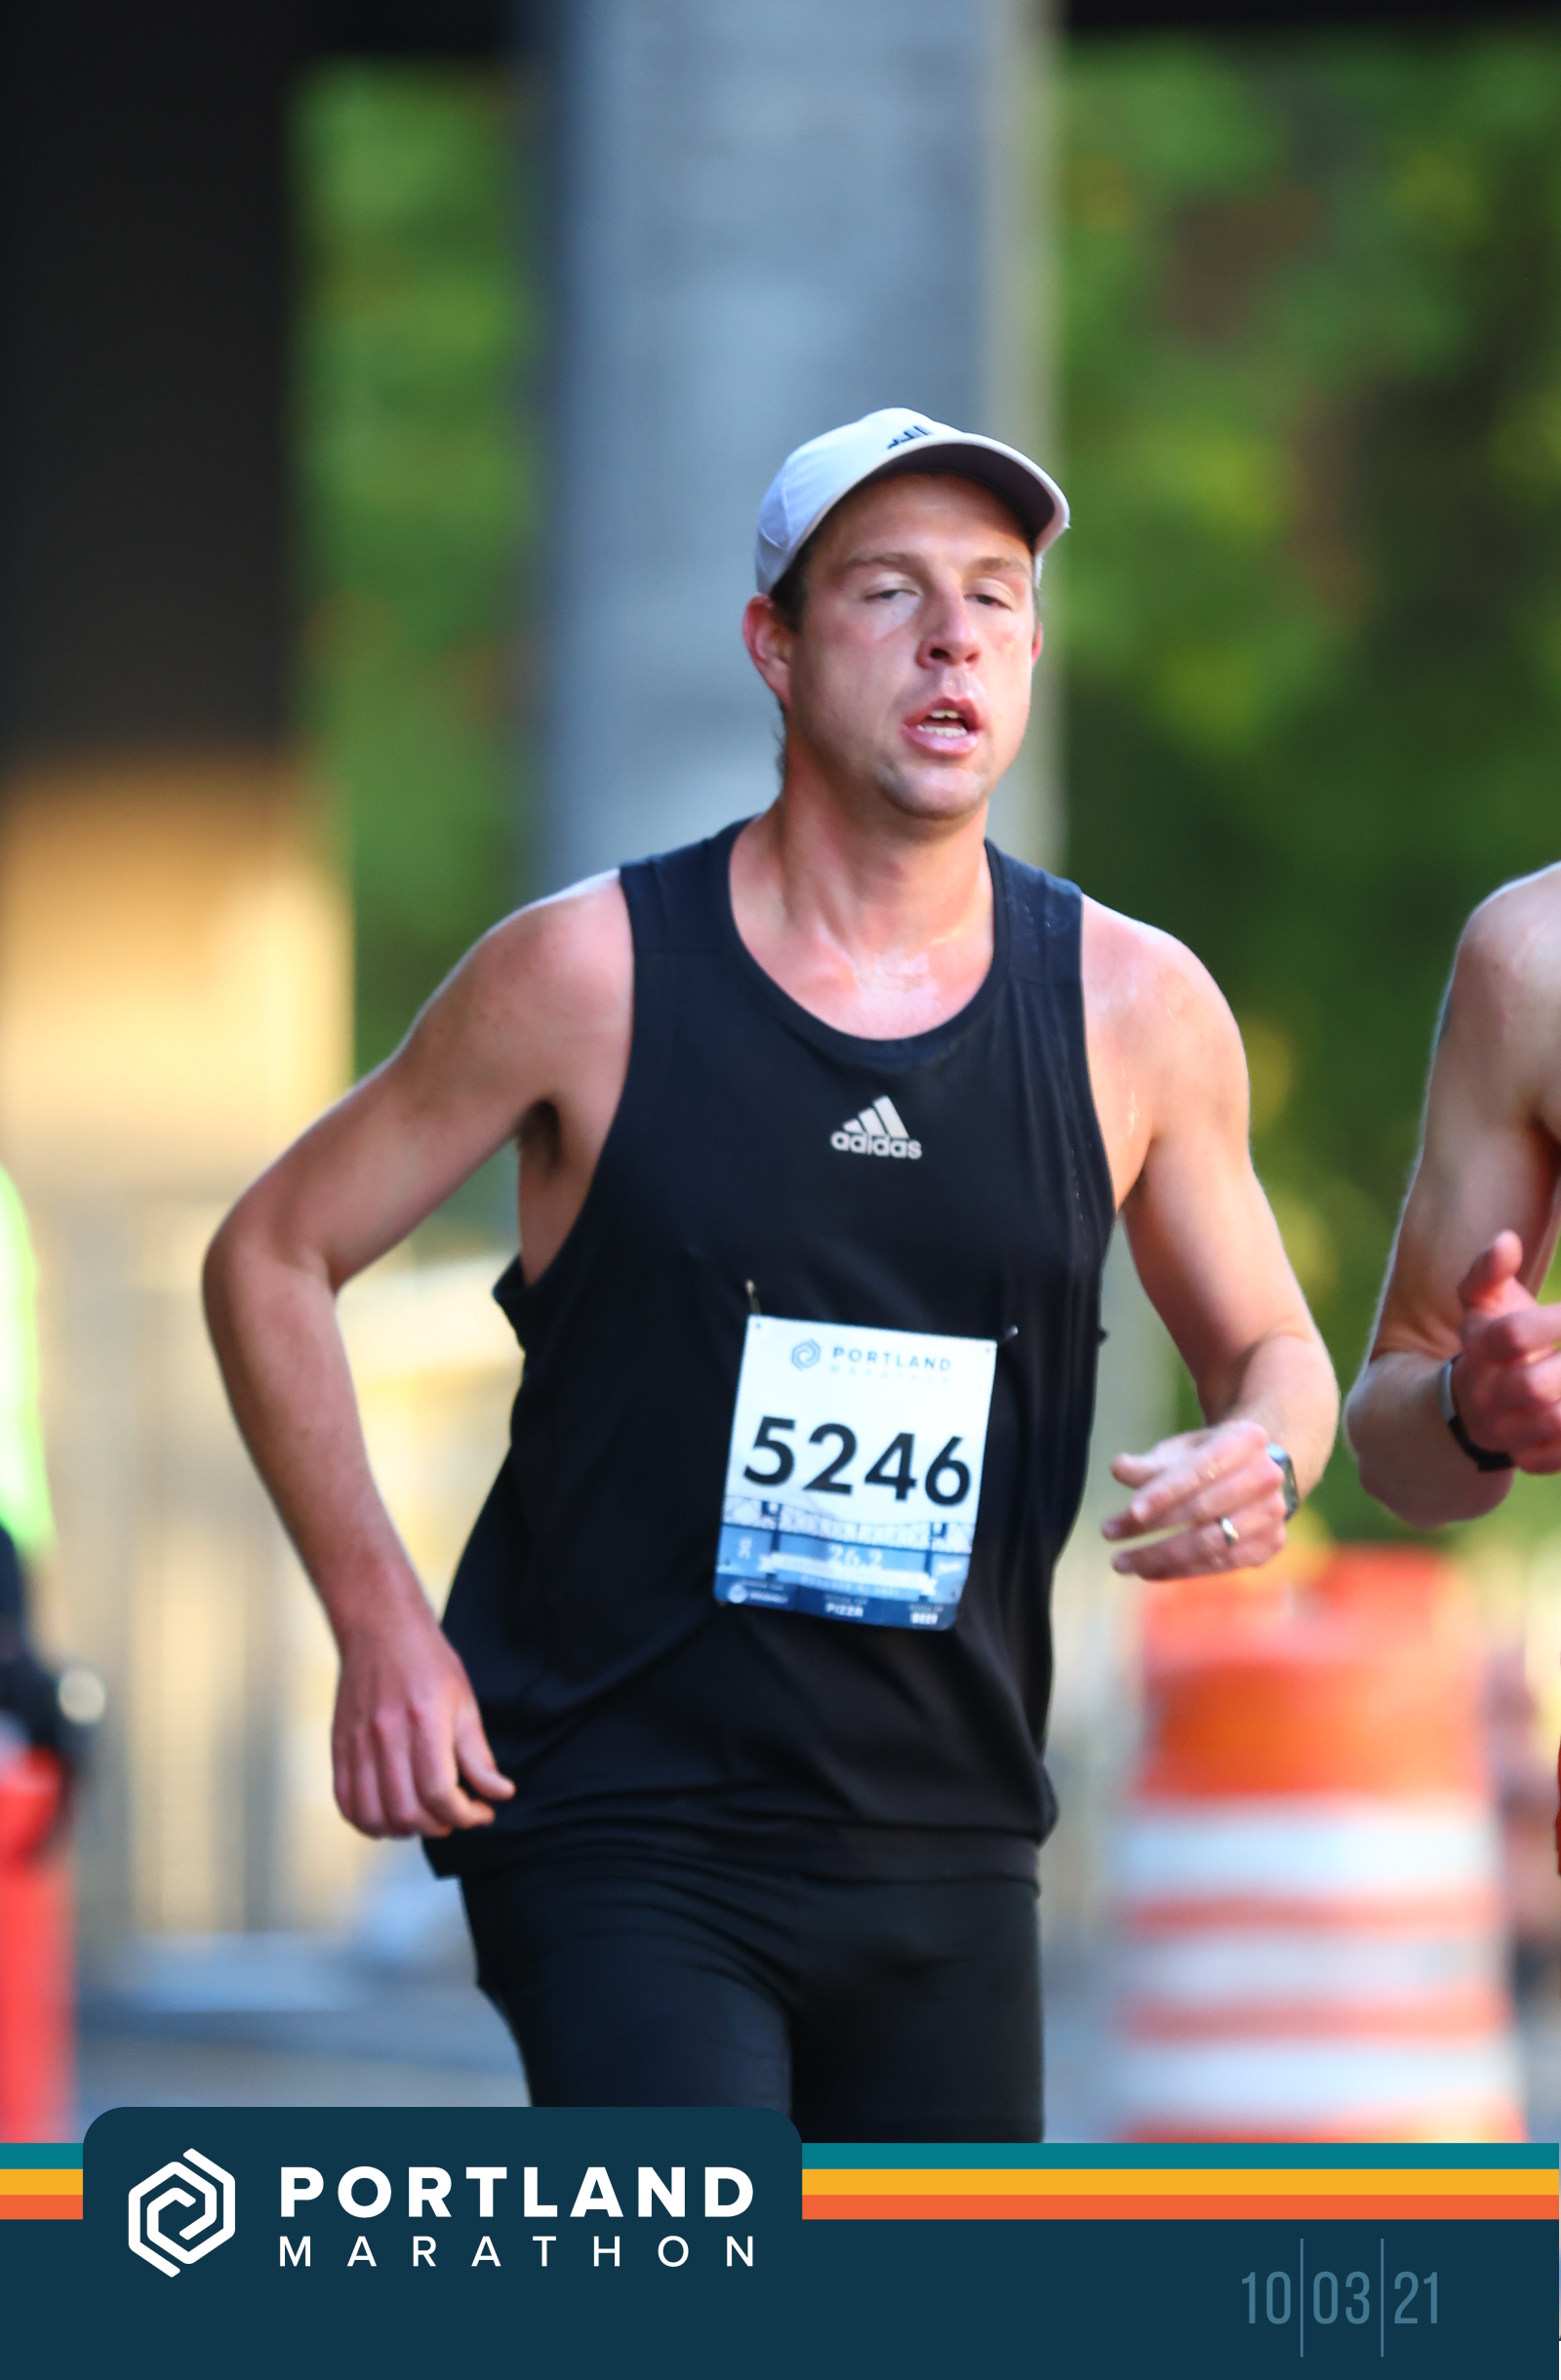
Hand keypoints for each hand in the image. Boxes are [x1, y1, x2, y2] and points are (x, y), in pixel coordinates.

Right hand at [331, 1597, 515, 1837]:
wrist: (379, 1628)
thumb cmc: (426, 1661)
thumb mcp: (465, 1702)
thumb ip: (478, 1755)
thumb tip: (499, 1793)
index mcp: (424, 1723)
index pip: (440, 1793)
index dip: (466, 1815)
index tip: (481, 1812)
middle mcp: (385, 1738)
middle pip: (407, 1812)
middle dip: (440, 1826)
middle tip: (456, 1815)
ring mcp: (357, 1745)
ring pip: (374, 1816)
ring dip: (404, 1829)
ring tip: (425, 1816)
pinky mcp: (339, 1748)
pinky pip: (347, 1802)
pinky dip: (369, 1821)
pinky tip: (391, 1813)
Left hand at [1102, 1416, 1288, 1577]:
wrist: (1255, 1471)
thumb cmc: (1208, 1458)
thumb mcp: (1180, 1451)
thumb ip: (1149, 1463)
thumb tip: (1119, 1469)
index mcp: (1245, 1440)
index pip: (1201, 1469)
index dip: (1165, 1491)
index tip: (1131, 1510)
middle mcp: (1267, 1476)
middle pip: (1204, 1510)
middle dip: (1153, 1527)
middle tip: (1110, 1533)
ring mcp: (1273, 1513)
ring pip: (1211, 1543)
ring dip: (1162, 1556)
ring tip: (1123, 1561)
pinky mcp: (1270, 1544)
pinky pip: (1220, 1564)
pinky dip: (1182, 1570)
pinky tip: (1150, 1571)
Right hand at [1452, 1231, 1560, 1471]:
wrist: (1472, 1403)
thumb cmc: (1491, 1340)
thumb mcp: (1482, 1303)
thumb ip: (1489, 1269)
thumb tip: (1507, 1240)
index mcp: (1476, 1350)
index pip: (1511, 1335)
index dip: (1553, 1321)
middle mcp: (1486, 1394)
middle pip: (1533, 1385)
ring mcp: (1506, 1430)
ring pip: (1552, 1420)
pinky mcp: (1527, 1457)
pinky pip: (1557, 1455)